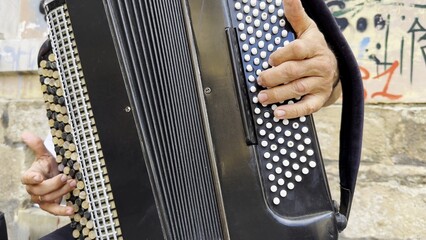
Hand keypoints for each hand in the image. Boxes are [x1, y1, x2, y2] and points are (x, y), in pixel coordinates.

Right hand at [21, 132, 74, 215]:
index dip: (32, 178)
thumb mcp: (44, 154)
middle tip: (66, 177)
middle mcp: (33, 189)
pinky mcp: (50, 205)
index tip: (39, 177)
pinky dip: (62, 211)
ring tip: (73, 183)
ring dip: (62, 192)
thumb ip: (37, 145)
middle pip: (40, 190)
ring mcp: (41, 198)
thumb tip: (25, 133)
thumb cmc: (48, 165)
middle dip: (54, 184)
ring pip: (48, 199)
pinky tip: (72, 209)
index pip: (27, 178)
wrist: (55, 174)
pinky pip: (54, 210)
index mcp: (30, 176)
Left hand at [257, 0, 340, 118]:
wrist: (337, 68)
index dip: (282, 55)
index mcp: (314, 47)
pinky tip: (278, 113)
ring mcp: (320, 83)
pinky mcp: (320, 98)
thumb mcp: (308, 29)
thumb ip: (295, 14)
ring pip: (298, 89)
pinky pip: (307, 107)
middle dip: (274, 76)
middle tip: (260, 80)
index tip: (270, 59)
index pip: (298, 49)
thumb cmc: (315, 47)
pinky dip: (292, 112)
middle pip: (294, 71)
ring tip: (262, 97)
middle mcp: (319, 65)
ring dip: (278, 94)